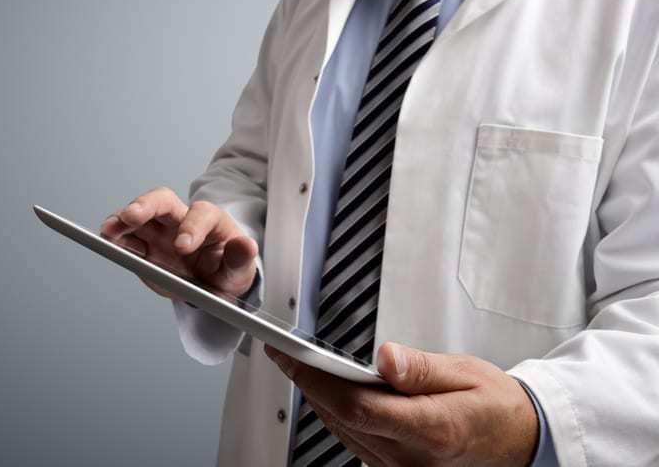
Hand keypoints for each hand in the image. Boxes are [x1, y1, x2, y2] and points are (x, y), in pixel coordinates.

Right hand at [99, 187, 257, 299]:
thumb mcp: (240, 270)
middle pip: (163, 200)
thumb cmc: (227, 271)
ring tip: (108, 231)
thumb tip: (247, 246)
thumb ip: (241, 259)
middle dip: (145, 205)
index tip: (181, 247)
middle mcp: (182, 219)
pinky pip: (127, 237)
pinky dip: (116, 238)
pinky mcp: (144, 245)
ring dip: (122, 220)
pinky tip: (110, 243)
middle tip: (131, 216)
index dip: (191, 227)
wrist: (212, 285)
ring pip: (139, 215)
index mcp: (210, 222)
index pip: (201, 214)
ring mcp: (160, 231)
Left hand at [265, 342, 537, 466]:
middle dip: (309, 384)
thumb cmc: (498, 406)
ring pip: (343, 432)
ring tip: (302, 366)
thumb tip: (387, 357)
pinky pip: (355, 443)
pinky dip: (339, 416)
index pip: (356, 406)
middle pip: (342, 418)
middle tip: (287, 353)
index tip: (291, 356)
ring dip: (320, 400)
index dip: (316, 380)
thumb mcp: (467, 374)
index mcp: (432, 430)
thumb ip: (422, 367)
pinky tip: (332, 394)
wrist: (522, 440)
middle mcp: (412, 458)